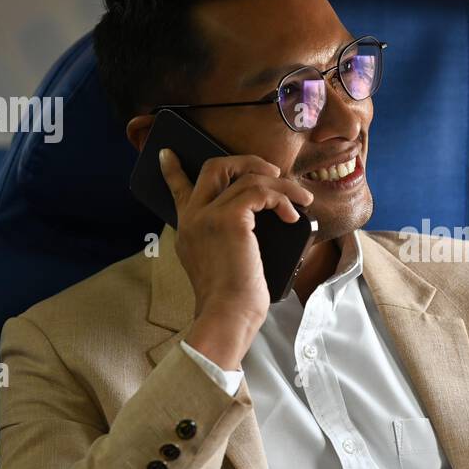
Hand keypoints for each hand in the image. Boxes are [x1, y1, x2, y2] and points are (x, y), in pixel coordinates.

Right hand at [159, 147, 313, 367]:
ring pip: (248, 177)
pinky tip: (292, 216)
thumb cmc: (231, 300)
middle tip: (273, 172)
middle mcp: (194, 217)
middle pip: (215, 167)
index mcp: (188, 229)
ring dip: (281, 185)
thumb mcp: (220, 265)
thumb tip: (260, 222)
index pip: (176, 189)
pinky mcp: (230, 219)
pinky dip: (282, 199)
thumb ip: (227, 239)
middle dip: (248, 162)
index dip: (173, 169)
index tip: (167, 153)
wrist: (227, 314)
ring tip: (301, 200)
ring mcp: (209, 215)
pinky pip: (261, 191)